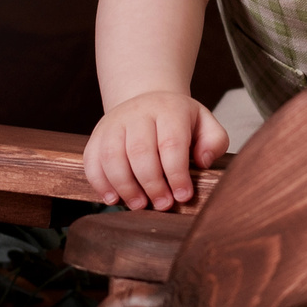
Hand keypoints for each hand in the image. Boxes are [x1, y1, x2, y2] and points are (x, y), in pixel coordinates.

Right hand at [84, 90, 229, 210]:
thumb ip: (214, 142)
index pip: (171, 143)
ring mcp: (114, 123)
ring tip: (140, 205)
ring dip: (125, 187)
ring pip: (112, 156)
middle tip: (163, 205)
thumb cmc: (179, 121)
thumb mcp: (205, 124)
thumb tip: (202, 162)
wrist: (147, 101)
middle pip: (140, 152)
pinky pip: (92, 160)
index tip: (183, 196)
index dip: (177, 174)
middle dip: (152, 184)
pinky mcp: (97, 135)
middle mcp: (138, 113)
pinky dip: (100, 183)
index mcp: (169, 109)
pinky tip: (113, 199)